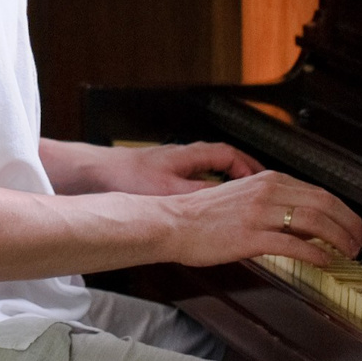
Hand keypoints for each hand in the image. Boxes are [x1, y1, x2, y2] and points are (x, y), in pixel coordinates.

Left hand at [100, 140, 260, 197]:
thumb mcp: (171, 190)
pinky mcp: (160, 177)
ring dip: (225, 181)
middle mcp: (184, 156)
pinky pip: (193, 179)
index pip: (232, 154)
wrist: (95, 174)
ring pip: (208, 170)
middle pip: (223, 160)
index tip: (266, 180)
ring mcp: (172, 166)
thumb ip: (202, 193)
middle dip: (243, 173)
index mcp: (191, 155)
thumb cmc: (128, 177)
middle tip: (260, 188)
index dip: (252, 167)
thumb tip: (230, 198)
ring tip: (238, 198)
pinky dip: (205, 188)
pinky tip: (205, 206)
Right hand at [141, 171, 361, 269]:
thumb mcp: (243, 198)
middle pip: (324, 203)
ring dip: (339, 237)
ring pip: (314, 221)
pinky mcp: (250, 237)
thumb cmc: (202, 215)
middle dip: (349, 223)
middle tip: (361, 240)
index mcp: (266, 181)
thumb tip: (306, 221)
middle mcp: (266, 192)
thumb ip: (274, 204)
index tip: (354, 225)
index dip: (344, 210)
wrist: (171, 222)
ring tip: (349, 251)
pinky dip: (315, 252)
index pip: (319, 192)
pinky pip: (292, 244)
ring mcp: (259, 214)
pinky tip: (324, 260)